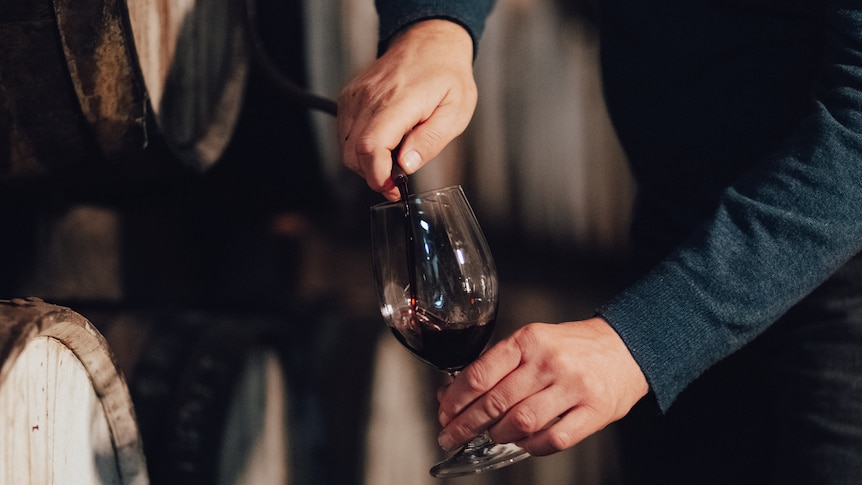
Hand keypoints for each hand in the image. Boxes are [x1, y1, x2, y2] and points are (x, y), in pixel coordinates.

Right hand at [337, 20, 477, 199]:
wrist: (430, 42)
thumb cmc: (447, 76)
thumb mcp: (455, 112)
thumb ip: (430, 141)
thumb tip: (406, 165)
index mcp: (399, 100)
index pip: (371, 146)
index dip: (377, 176)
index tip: (392, 188)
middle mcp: (371, 96)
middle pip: (353, 153)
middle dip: (372, 175)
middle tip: (396, 179)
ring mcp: (356, 95)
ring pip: (346, 146)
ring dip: (366, 162)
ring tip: (392, 156)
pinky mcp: (350, 96)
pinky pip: (345, 132)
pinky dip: (359, 146)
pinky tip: (383, 141)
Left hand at [436, 317, 648, 455]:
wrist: (626, 348)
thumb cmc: (573, 348)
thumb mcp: (533, 342)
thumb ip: (497, 366)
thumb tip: (453, 393)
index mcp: (529, 340)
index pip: (480, 374)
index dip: (456, 400)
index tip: (444, 414)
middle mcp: (549, 361)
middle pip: (495, 401)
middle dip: (466, 425)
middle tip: (452, 437)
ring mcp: (573, 387)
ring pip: (521, 422)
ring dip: (499, 436)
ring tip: (491, 437)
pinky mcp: (594, 411)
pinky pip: (553, 439)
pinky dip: (531, 447)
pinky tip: (523, 444)